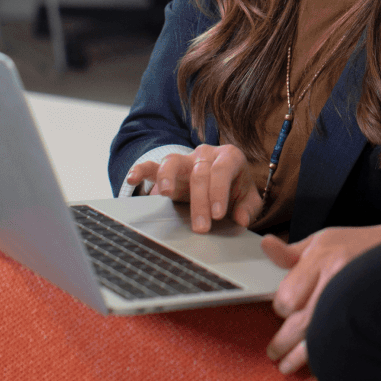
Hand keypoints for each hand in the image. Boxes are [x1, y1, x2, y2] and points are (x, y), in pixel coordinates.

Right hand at [125, 145, 262, 231]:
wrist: (222, 180)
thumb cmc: (235, 189)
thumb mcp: (247, 198)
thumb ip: (248, 208)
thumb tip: (241, 219)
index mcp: (229, 157)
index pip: (223, 170)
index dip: (219, 191)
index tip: (218, 215)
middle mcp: (206, 154)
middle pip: (200, 173)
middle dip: (200, 201)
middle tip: (200, 227)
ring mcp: (185, 158)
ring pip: (173, 161)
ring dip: (168, 177)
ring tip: (165, 194)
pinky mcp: (167, 168)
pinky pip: (151, 165)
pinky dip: (140, 170)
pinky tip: (132, 179)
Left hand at [263, 224, 380, 374]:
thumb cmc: (357, 245)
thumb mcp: (323, 240)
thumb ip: (291, 252)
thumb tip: (266, 245)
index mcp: (323, 258)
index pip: (287, 296)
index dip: (282, 308)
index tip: (284, 310)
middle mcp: (337, 281)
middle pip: (299, 323)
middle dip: (283, 340)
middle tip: (275, 350)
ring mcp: (353, 303)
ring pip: (317, 340)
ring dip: (297, 357)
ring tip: (285, 365)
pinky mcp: (365, 320)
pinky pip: (337, 345)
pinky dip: (324, 358)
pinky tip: (316, 364)